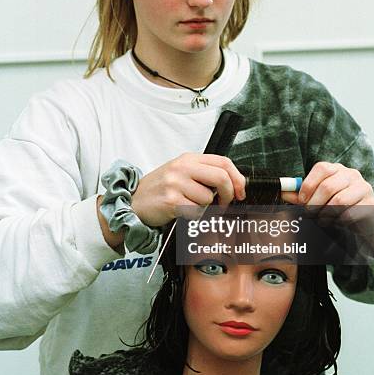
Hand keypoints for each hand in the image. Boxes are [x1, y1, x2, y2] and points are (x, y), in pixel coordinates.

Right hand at [131, 153, 245, 226]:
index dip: (237, 178)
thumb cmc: (159, 189)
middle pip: (221, 177)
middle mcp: (182, 167)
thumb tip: (233, 184)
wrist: (133, 201)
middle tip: (223, 204)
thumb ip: (204, 174)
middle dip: (228, 194)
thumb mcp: (181, 173)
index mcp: (188, 158)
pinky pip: (195, 211)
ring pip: (208, 198)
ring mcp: (176, 183)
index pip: (224, 162)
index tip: (240, 191)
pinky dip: (193, 215)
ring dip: (204, 208)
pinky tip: (181, 211)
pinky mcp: (172, 200)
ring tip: (189, 205)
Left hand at [281, 162, 373, 256]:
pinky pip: (350, 214)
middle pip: (328, 186)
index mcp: (336, 169)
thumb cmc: (339, 204)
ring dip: (326, 214)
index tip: (302, 200)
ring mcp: (363, 187)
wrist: (368, 216)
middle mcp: (350, 174)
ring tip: (323, 219)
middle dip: (315, 204)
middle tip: (311, 214)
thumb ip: (301, 194)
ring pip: (339, 201)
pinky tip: (337, 222)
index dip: (308, 185)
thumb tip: (282, 192)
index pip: (321, 168)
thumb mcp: (320, 197)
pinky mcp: (371, 204)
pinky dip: (339, 221)